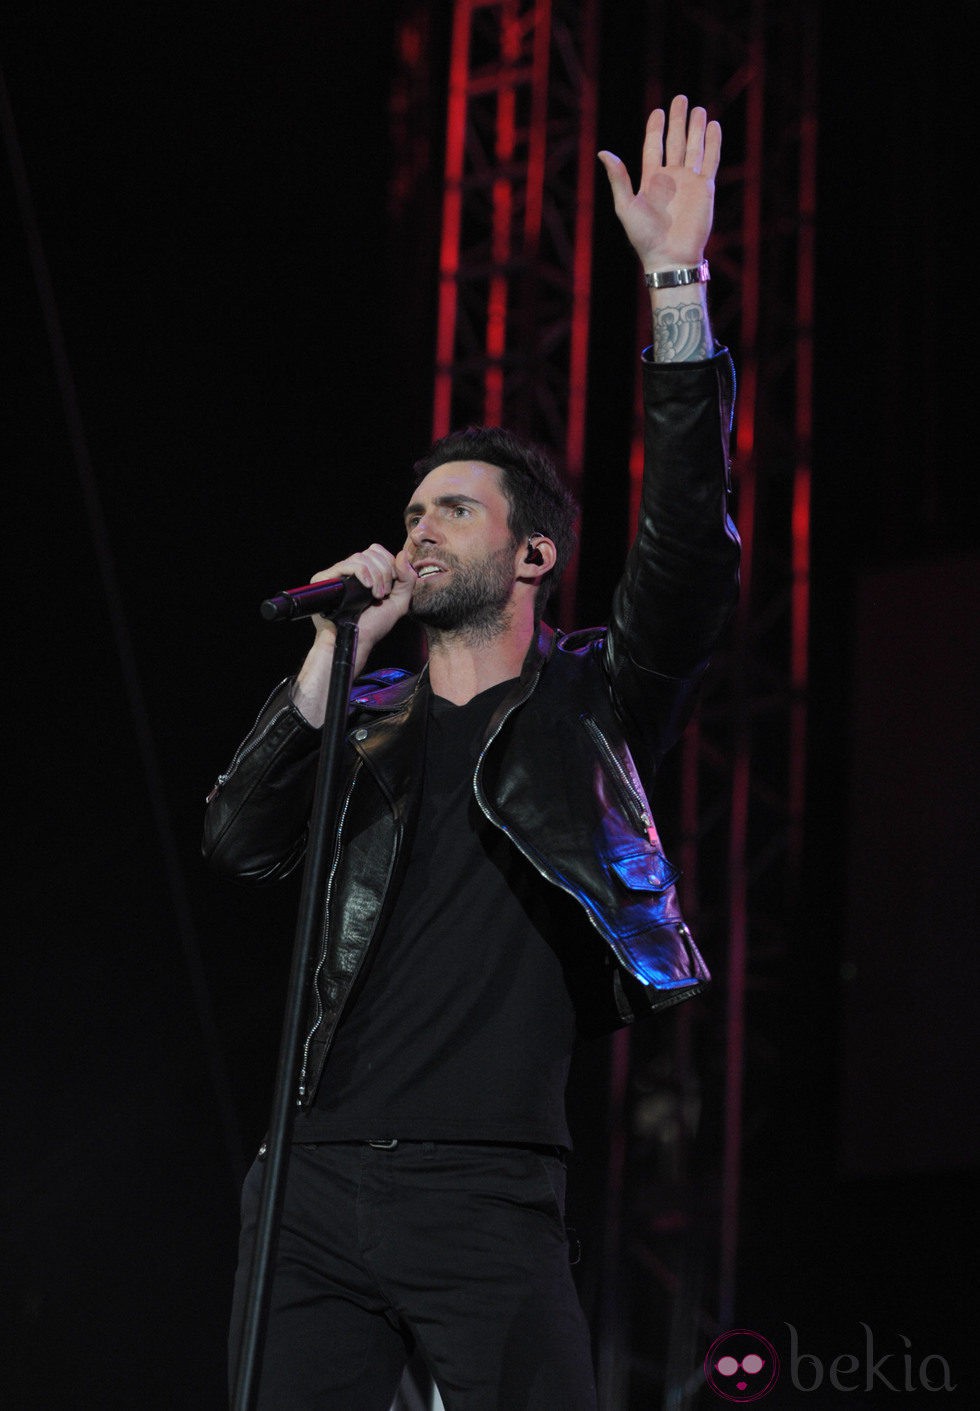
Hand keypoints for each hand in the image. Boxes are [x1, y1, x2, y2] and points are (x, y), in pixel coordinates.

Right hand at [293, 544, 416, 724]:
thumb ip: (407, 578)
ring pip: (361, 557)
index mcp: (366, 573)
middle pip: (371, 552)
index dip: (389, 564)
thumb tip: (402, 553)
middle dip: (384, 571)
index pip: (378, 552)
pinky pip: (347, 564)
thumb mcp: (399, 602)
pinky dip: (362, 573)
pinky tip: (368, 587)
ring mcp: (337, 574)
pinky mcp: (325, 578)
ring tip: (375, 596)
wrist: (356, 640)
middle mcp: (350, 571)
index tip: (390, 587)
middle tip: (383, 594)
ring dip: (376, 576)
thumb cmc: (374, 626)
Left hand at [598, 94, 719, 270]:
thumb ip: (618, 178)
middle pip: (676, 142)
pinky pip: (710, 161)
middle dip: (678, 121)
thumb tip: (603, 153)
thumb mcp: (626, 206)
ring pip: (694, 147)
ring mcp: (689, 182)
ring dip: (696, 128)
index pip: (654, 146)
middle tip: (681, 99)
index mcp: (651, 179)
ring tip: (699, 109)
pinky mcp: (705, 189)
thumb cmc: (644, 237)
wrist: (669, 257)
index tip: (658, 111)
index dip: (656, 129)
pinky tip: (714, 127)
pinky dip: (712, 144)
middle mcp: (671, 177)